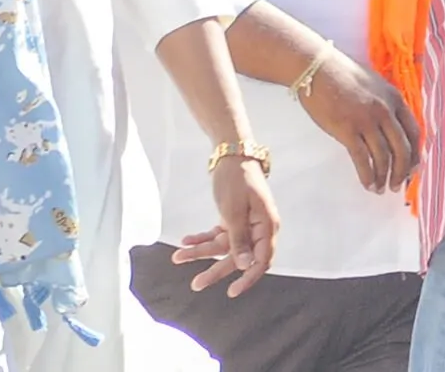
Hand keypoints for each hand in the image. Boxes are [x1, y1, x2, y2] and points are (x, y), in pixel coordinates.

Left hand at [174, 157, 277, 297]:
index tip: (231, 292)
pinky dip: (203, 238)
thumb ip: (239, 240)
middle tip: (196, 284)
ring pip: (224, 246)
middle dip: (216, 270)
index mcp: (266, 226)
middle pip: (239, 257)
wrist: (231, 153)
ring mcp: (246, 224)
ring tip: (179, 256)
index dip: (248, 278)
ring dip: (202, 251)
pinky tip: (185, 241)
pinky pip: (219, 235)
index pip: (261, 260)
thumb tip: (247, 266)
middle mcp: (259, 228)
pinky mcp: (234, 219)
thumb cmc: (237, 179)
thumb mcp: (234, 211)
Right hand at [300, 49, 420, 193]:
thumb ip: (386, 104)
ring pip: (384, 157)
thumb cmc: (343, 75)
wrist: (318, 68)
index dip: (415, 153)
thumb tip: (392, 128)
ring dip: (384, 177)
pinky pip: (363, 159)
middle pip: (402, 148)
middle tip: (398, 185)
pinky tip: (367, 184)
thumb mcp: (375, 84)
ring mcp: (367, 120)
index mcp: (395, 98)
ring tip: (380, 188)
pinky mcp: (348, 130)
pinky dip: (367, 175)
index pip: (414, 131)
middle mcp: (385, 110)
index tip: (413, 168)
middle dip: (402, 171)